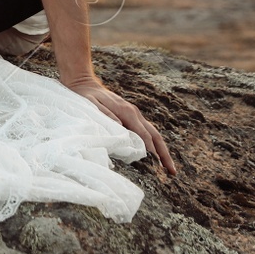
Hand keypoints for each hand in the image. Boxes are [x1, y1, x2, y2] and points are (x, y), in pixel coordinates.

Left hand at [61, 73, 175, 175]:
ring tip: (168, 168)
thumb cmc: (84, 95)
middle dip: (163, 154)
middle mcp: (134, 113)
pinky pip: (146, 131)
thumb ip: (105, 115)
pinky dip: (154, 144)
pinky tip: (156, 155)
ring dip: (162, 151)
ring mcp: (134, 114)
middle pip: (154, 136)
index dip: (151, 150)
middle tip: (171, 172)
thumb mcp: (90, 104)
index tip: (156, 166)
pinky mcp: (131, 116)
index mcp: (126, 111)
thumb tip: (121, 128)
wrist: (83, 82)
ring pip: (153, 134)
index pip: (143, 134)